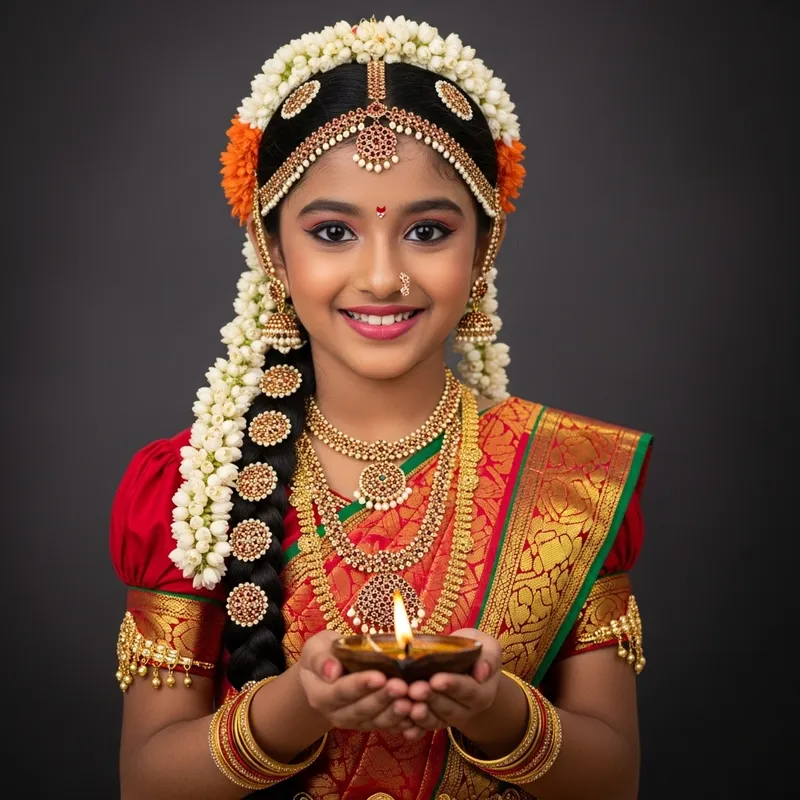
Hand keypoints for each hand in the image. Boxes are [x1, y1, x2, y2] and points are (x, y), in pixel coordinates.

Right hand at [298, 630, 415, 733]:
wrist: (330, 672)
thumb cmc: (325, 654)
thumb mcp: (316, 648)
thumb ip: (320, 658)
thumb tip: (332, 671)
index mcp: (320, 695)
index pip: (340, 692)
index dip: (360, 685)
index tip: (379, 676)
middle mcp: (337, 714)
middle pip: (361, 709)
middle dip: (382, 698)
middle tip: (401, 686)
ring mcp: (355, 722)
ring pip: (376, 721)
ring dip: (394, 712)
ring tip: (410, 701)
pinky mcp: (372, 724)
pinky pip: (388, 727)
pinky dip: (403, 722)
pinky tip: (416, 713)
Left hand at [403, 628, 502, 740]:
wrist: (466, 669)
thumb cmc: (474, 652)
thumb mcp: (487, 647)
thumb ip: (488, 657)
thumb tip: (482, 672)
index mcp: (482, 692)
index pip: (468, 690)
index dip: (452, 685)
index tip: (435, 680)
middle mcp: (467, 710)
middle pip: (448, 707)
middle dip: (430, 699)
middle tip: (414, 689)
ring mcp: (449, 718)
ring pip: (435, 720)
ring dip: (420, 715)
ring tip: (406, 705)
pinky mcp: (434, 722)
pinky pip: (423, 730)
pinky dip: (413, 730)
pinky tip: (403, 727)